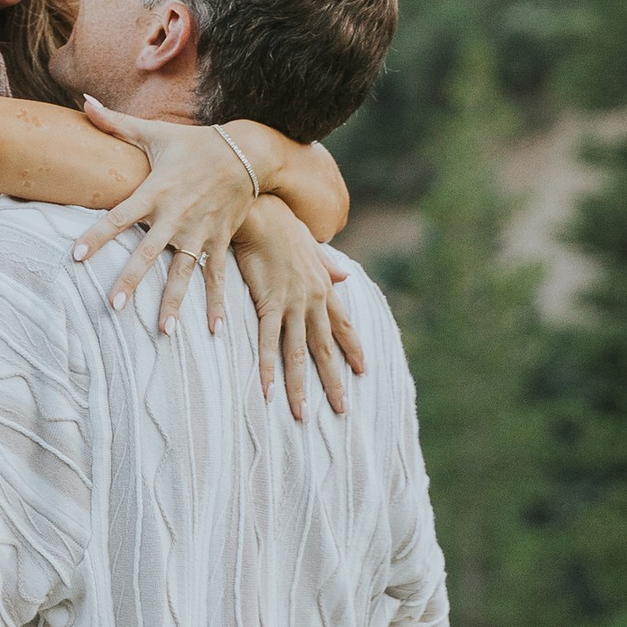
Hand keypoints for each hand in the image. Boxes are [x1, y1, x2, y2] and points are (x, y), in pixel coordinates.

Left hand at [68, 103, 266, 333]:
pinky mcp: (220, 240)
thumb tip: (83, 101)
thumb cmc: (193, 144)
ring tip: (162, 331)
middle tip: (114, 306)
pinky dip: (216, 303)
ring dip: (174, 301)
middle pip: (148, 252)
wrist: (247, 152)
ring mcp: (200, 231)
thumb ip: (115, 124)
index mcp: (155, 192)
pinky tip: (213, 332)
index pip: (119, 217)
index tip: (76, 255)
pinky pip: (216, 276)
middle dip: (132, 279)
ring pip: (184, 272)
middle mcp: (176, 216)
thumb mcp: (154, 133)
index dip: (97, 235)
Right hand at [228, 196, 364, 421]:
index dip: (353, 349)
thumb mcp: (311, 246)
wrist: (261, 212)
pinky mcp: (269, 302)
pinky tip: (267, 390)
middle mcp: (313, 299)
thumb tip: (346, 275)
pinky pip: (269, 341)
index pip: (343, 325)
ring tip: (302, 415)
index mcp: (324, 287)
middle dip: (333, 382)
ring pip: (299, 353)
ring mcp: (293, 303)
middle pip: (325, 348)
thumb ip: (327, 265)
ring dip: (300, 386)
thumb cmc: (281, 224)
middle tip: (342, 410)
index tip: (364, 371)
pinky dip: (268, 367)